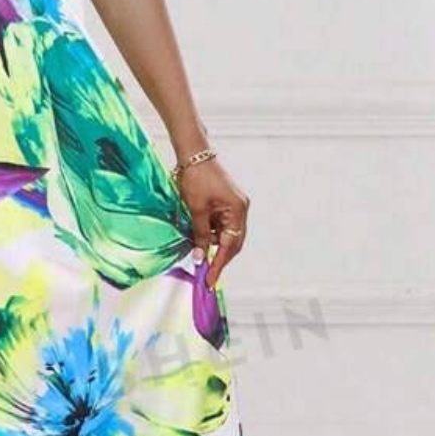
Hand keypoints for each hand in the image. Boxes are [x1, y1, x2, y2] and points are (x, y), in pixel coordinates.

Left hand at [176, 157, 249, 288]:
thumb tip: (200, 258)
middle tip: (205, 273)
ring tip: (195, 246)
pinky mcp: (227, 204)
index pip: (230, 245)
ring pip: (225, 235)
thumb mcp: (196, 210)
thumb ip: (199, 235)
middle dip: (218, 257)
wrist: (194, 155)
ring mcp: (235, 206)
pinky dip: (210, 233)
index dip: (219, 264)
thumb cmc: (196, 179)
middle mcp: (241, 210)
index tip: (209, 280)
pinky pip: (221, 225)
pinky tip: (198, 234)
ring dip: (212, 243)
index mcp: (237, 211)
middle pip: (232, 243)